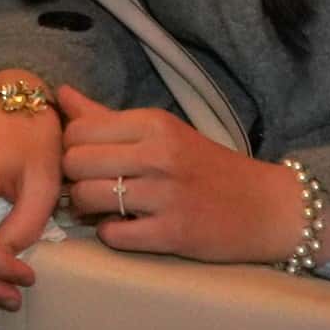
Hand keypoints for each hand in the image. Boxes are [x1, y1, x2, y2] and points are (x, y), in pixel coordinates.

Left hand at [64, 103, 303, 265]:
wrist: (269, 208)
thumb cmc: (207, 167)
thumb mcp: (162, 132)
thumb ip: (107, 117)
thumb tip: (60, 94)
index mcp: (154, 124)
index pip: (76, 131)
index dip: (70, 149)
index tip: (85, 161)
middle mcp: (159, 155)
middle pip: (74, 163)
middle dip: (73, 179)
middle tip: (90, 187)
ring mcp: (166, 195)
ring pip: (87, 197)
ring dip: (88, 209)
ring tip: (105, 208)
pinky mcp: (173, 234)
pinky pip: (112, 235)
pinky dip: (111, 234)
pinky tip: (126, 228)